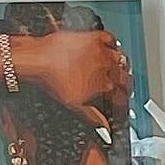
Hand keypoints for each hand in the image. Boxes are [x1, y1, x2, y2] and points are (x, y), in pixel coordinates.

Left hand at [0, 27, 128, 120]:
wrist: (39, 59)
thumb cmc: (52, 80)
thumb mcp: (73, 104)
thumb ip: (92, 116)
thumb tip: (104, 127)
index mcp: (103, 85)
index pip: (122, 93)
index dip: (123, 97)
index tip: (121, 98)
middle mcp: (105, 67)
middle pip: (124, 76)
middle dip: (125, 82)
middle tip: (121, 84)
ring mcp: (100, 52)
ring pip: (121, 58)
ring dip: (121, 64)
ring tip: (117, 67)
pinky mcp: (93, 37)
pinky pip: (111, 39)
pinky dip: (112, 43)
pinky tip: (109, 46)